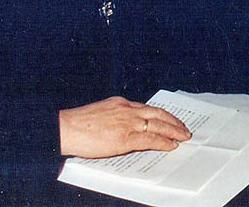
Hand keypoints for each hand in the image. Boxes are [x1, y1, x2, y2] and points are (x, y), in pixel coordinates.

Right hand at [59, 96, 191, 158]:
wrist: (65, 128)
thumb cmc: (77, 124)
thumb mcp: (101, 114)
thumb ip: (116, 117)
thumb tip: (125, 128)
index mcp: (121, 103)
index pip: (147, 108)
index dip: (161, 114)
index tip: (169, 119)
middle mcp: (127, 110)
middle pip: (158, 113)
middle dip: (173, 121)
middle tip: (184, 128)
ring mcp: (128, 123)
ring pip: (158, 125)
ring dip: (174, 131)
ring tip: (183, 136)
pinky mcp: (125, 138)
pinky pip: (150, 139)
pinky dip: (163, 142)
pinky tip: (171, 145)